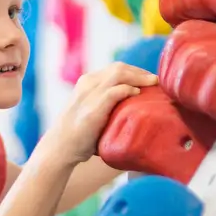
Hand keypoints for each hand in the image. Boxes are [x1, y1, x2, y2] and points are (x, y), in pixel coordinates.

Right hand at [44, 62, 158, 163]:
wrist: (59, 148)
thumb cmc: (78, 135)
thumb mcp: (90, 111)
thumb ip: (106, 105)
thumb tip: (132, 109)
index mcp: (87, 82)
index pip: (115, 68)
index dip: (135, 71)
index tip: (148, 79)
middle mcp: (87, 84)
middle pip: (119, 67)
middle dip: (140, 72)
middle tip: (156, 80)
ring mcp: (89, 95)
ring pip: (119, 74)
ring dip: (139, 77)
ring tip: (153, 83)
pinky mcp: (93, 108)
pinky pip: (115, 91)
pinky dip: (129, 90)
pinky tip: (138, 94)